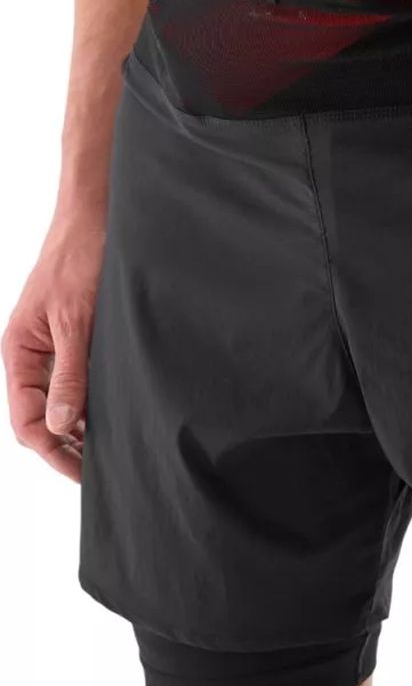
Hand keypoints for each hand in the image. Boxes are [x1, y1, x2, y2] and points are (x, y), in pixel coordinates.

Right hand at [2, 217, 104, 481]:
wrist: (98, 213)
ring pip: (62, 403)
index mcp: (19, 351)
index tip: (85, 472)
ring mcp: (54, 347)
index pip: (26, 421)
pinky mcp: (78, 337)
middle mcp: (32, 354)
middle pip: (41, 418)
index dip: (52, 451)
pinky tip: (119, 412)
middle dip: (68, 446)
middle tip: (105, 468)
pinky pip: (79, 381)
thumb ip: (69, 373)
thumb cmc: (81, 255)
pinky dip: (94, 401)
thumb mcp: (76, 319)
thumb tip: (59, 425)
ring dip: (82, 426)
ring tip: (116, 447)